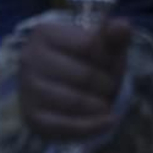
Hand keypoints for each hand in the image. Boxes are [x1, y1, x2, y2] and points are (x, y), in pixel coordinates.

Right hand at [16, 13, 131, 141]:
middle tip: (112, 87)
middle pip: (85, 75)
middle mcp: (30, 59)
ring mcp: (28, 89)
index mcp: (44, 33)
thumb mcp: (100, 45)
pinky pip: (67, 126)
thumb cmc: (83, 61)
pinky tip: (108, 121)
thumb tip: (123, 26)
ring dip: (101, 106)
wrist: (59, 88)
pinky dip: (93, 127)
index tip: (114, 63)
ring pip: (76, 102)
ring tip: (106, 103)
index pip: (90, 45)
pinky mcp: (32, 118)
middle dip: (107, 84)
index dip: (110, 58)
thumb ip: (113, 35)